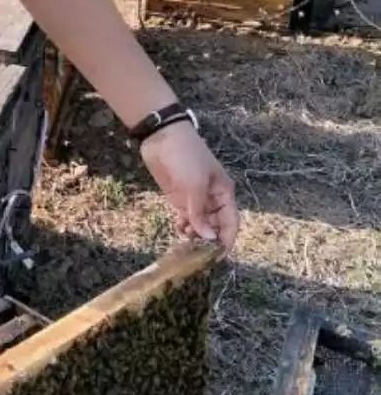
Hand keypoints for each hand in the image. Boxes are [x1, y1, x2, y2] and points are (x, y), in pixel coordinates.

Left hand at [140, 122, 238, 250]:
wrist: (162, 137)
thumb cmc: (186, 157)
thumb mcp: (195, 185)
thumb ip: (200, 213)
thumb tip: (209, 238)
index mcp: (224, 194)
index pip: (231, 223)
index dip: (226, 240)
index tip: (217, 257)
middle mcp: (212, 199)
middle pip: (216, 227)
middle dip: (208, 241)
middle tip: (196, 254)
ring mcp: (195, 199)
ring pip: (200, 225)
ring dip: (195, 235)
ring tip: (185, 243)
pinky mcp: (179, 198)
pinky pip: (186, 218)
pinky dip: (184, 226)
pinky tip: (178, 230)